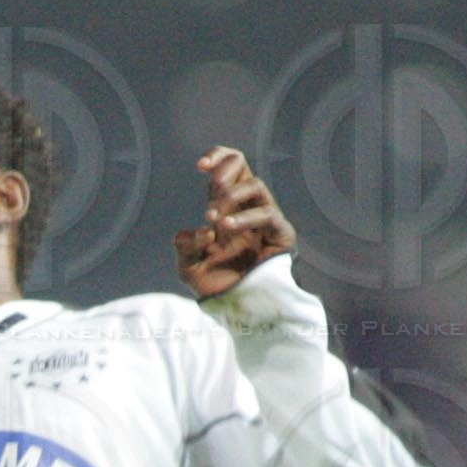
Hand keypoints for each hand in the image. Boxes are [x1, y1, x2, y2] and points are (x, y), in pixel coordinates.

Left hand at [173, 146, 295, 296]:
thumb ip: (185, 247)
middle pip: (244, 166)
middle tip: (212, 187)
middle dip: (226, 169)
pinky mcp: (281, 232)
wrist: (239, 308)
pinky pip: (267, 213)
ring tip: (214, 218)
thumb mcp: (190, 268)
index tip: (200, 165)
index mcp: (224, 208)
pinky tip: (226, 227)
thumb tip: (194, 231)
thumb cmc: (217, 285)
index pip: (227, 168)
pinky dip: (245, 217)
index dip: (217, 158)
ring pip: (256, 185)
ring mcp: (264, 218)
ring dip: (232, 196)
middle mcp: (245, 207)